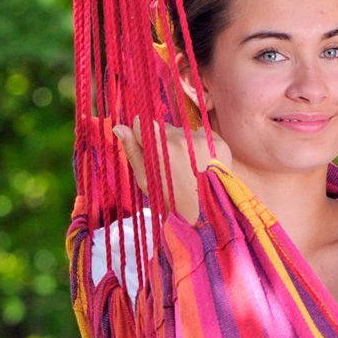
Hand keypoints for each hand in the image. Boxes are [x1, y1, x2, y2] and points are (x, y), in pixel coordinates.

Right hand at [115, 115, 230, 223]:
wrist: (205, 214)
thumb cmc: (170, 199)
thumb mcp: (146, 179)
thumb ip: (133, 151)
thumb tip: (119, 127)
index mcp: (157, 147)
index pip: (142, 123)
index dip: (143, 134)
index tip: (148, 147)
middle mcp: (179, 138)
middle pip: (165, 127)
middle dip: (164, 140)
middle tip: (171, 164)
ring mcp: (201, 139)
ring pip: (184, 131)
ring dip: (183, 143)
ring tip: (187, 167)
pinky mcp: (219, 142)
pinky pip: (203, 136)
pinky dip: (201, 147)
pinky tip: (201, 165)